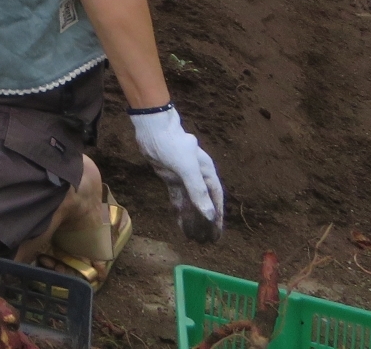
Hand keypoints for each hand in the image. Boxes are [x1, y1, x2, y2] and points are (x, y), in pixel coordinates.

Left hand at [131, 106, 224, 241]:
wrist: (153, 130)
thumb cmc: (173, 145)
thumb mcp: (187, 168)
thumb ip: (198, 191)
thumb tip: (209, 215)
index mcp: (207, 173)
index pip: (215, 201)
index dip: (217, 218)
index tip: (217, 236)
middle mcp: (198, 177)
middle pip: (204, 204)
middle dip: (205, 223)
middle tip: (205, 242)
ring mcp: (184, 178)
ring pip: (190, 203)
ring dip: (192, 220)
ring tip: (194, 238)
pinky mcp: (171, 178)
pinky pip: (178, 199)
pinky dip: (180, 212)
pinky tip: (181, 225)